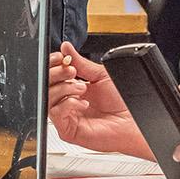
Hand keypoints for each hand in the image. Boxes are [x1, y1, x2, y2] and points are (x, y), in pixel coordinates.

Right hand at [46, 41, 149, 157]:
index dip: (53, 65)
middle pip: (45, 85)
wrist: (134, 121)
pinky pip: (56, 115)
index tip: (61, 58)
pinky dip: (67, 104)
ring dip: (64, 88)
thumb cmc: (123, 102)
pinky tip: (83, 103)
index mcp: (73, 88)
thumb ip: (81, 62)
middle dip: (56, 73)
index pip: (52, 74)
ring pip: (47, 99)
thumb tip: (65, 47)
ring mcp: (67, 117)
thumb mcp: (100, 75)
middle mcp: (67, 102)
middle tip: (72, 70)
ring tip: (82, 87)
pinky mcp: (68, 130)